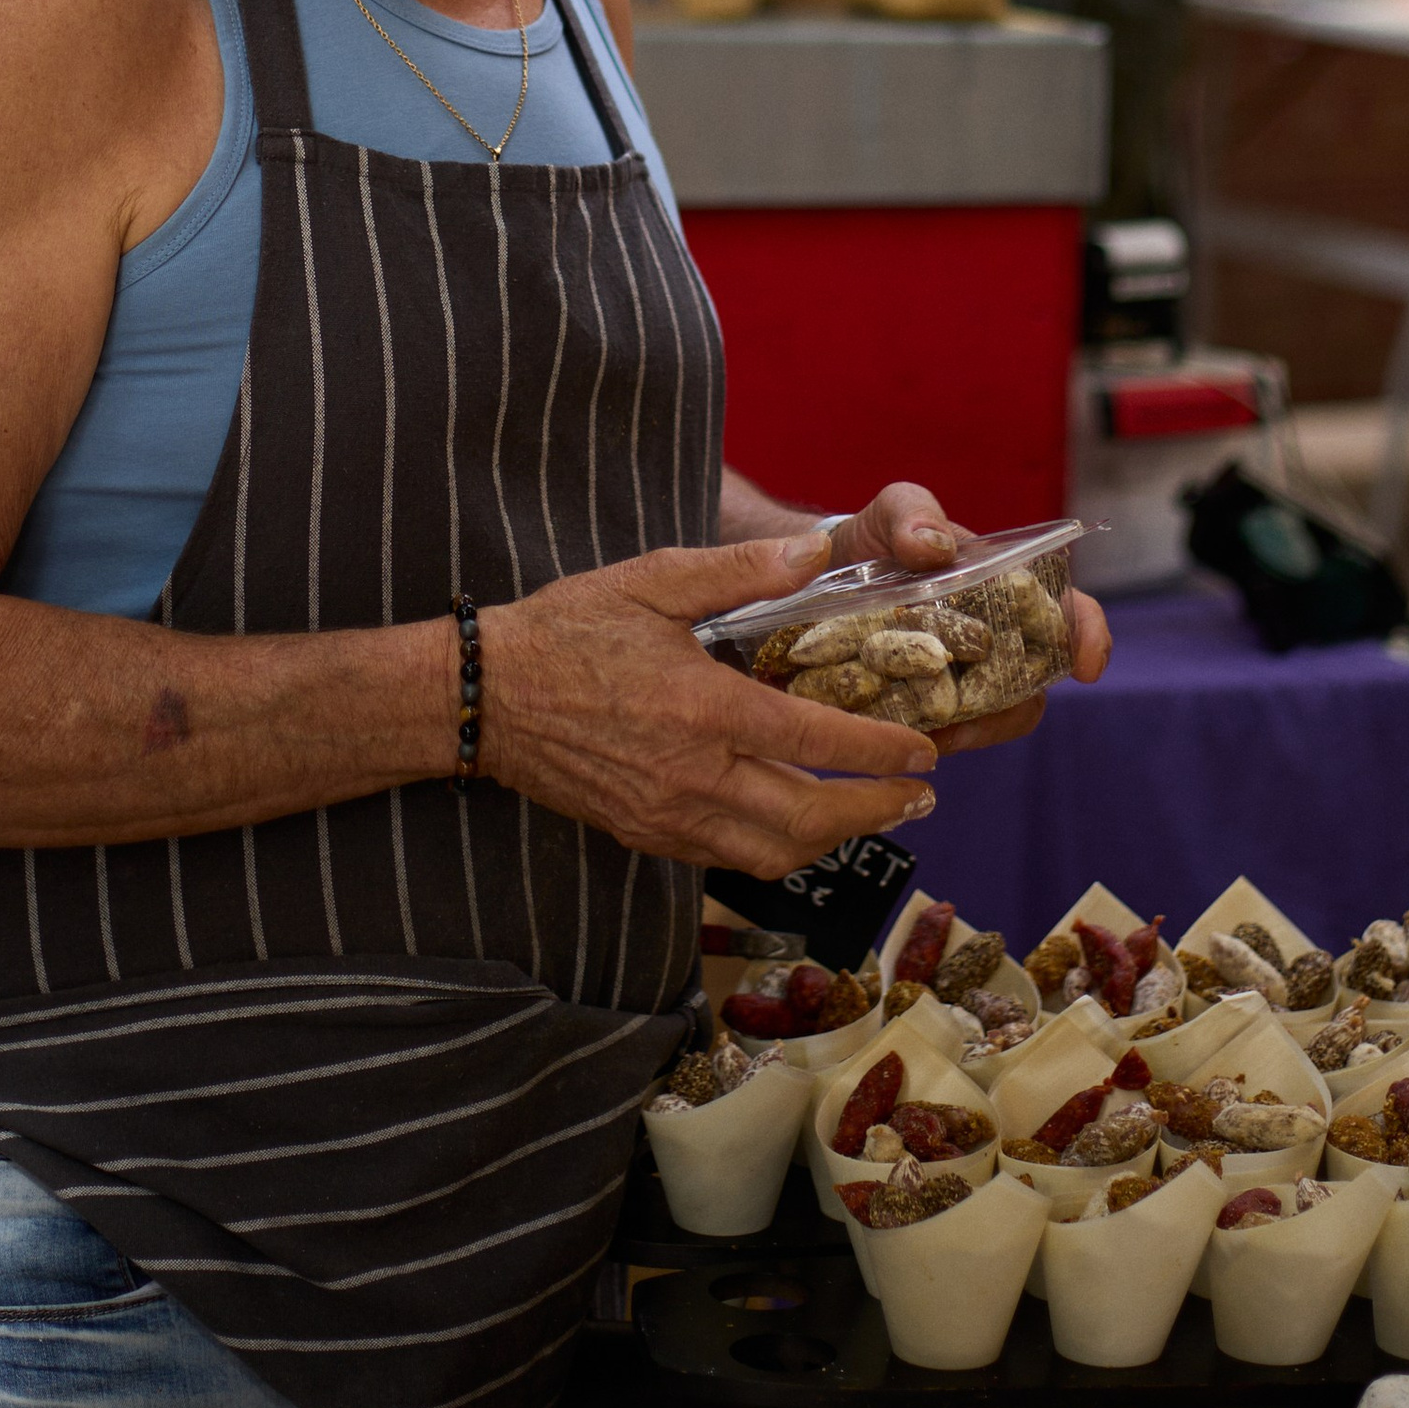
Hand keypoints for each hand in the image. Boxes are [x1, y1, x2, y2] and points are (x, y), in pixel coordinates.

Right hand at [477, 533, 944, 880]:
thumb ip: (740, 569)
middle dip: (875, 809)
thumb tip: (815, 549)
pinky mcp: (644, 834)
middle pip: (807, 815)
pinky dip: (776, 848)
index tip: (924, 752)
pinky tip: (797, 823)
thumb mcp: (653, 579)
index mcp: (702, 708)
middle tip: (920, 796)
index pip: (815, 740)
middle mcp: (692, 774)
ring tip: (871, 815)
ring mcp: (666, 815)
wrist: (484, 696)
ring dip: (833, 838)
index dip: (880, 752)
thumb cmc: (566, 629)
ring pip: (773, 852)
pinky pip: (727, 858)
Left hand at [823, 480, 1113, 749]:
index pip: (1066, 614)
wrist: (814, 574)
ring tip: (928, 726)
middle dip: (1011, 705)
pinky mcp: (923, 710)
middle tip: (968, 711)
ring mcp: (960, 680)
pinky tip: (895, 732)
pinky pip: (940, 736)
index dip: (1088, 637)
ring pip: (989, 719)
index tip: (1088, 666)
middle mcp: (994, 641)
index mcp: (1005, 590)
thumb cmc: (874, 537)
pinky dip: (925, 737)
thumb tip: (937, 547)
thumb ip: (913, 512)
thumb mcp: (892, 510)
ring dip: (967, 727)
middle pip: (1031, 686)